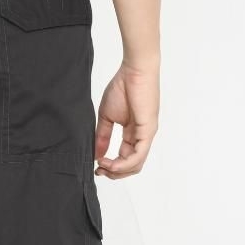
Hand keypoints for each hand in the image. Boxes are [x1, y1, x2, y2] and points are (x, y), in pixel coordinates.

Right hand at [94, 61, 158, 178]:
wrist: (133, 71)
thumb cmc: (122, 87)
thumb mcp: (107, 116)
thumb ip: (103, 136)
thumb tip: (96, 154)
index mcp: (133, 133)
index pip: (125, 158)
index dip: (110, 166)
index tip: (96, 165)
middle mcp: (142, 137)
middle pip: (132, 166)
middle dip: (114, 173)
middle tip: (99, 171)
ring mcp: (146, 134)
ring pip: (135, 164)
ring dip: (117, 171)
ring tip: (103, 166)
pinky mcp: (148, 131)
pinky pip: (138, 155)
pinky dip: (123, 163)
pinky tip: (110, 162)